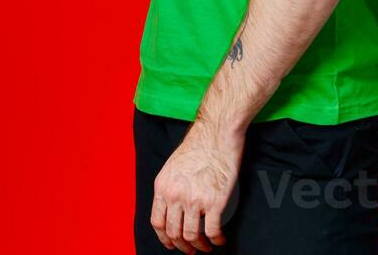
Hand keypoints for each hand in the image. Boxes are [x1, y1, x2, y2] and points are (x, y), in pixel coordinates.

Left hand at [151, 122, 243, 251]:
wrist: (216, 134)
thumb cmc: (198, 146)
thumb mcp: (172, 166)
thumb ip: (170, 187)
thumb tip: (173, 209)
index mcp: (163, 186)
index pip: (157, 222)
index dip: (164, 238)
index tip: (172, 243)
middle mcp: (175, 195)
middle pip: (174, 232)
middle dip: (183, 245)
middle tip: (191, 249)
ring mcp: (195, 199)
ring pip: (192, 235)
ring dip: (200, 246)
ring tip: (206, 246)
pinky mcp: (215, 201)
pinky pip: (212, 231)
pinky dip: (216, 239)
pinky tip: (220, 239)